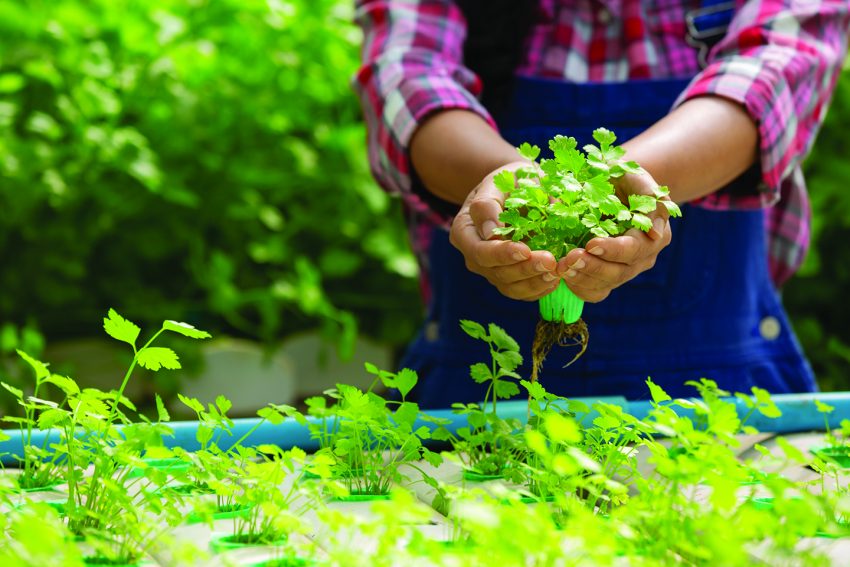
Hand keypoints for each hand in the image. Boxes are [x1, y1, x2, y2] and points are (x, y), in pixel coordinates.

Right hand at [449, 162, 561, 300]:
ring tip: (557, 271)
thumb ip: (489, 203)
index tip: (525, 249)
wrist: (521, 190)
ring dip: (535, 282)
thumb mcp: (499, 180)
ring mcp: (491, 270)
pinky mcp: (509, 279)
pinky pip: (523, 292)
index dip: (501, 254)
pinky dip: (540, 288)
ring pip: (510, 287)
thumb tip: (491, 231)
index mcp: (464, 230)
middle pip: (495, 272)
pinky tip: (556, 278)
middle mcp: (474, 255)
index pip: (479, 250)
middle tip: (550, 261)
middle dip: (524, 269)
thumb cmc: (510, 181)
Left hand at [557, 169, 672, 302]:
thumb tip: (656, 234)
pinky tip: (562, 276)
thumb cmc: (624, 179)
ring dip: (581, 278)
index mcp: (653, 237)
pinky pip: (593, 292)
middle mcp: (641, 259)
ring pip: (605, 285)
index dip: (613, 250)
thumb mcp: (638, 178)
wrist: (610, 187)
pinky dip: (577, 287)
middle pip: (619, 272)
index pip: (634, 250)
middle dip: (593, 267)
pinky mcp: (606, 278)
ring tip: (562, 267)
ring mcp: (623, 271)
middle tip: (569, 258)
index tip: (591, 243)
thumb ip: (652, 198)